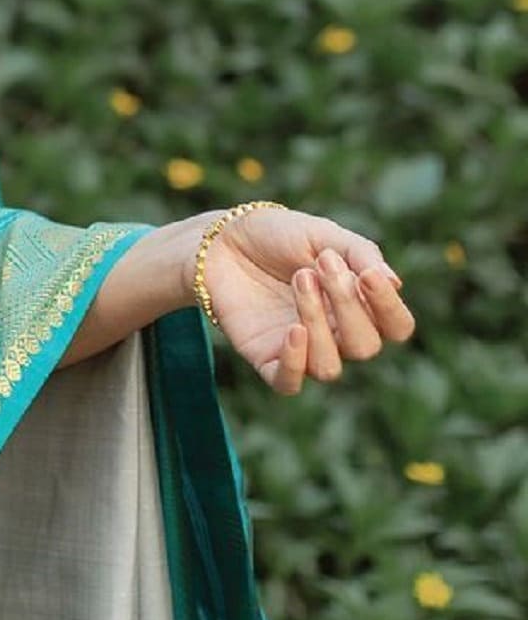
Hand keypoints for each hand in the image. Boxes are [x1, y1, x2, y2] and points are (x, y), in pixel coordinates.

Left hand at [197, 207, 416, 393]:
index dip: (389, 307)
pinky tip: (293, 331)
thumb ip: (361, 254)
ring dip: (318, 322)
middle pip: (366, 347)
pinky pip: (288, 383)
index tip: (367, 276)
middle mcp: (336, 335)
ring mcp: (301, 350)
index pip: (397, 327)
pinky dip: (295, 364)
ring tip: (299, 278)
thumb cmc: (278, 237)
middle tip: (320, 265)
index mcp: (360, 306)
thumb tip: (394, 282)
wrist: (222, 240)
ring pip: (329, 366)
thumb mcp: (323, 236)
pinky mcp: (265, 358)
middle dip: (348, 306)